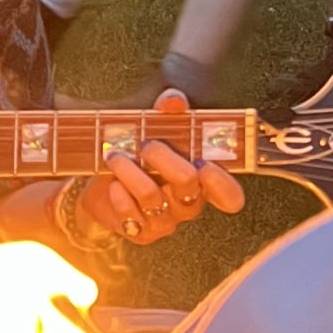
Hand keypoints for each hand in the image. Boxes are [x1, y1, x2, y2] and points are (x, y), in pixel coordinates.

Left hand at [79, 92, 244, 243]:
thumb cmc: (139, 155)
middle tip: (146, 145)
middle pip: (188, 184)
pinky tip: (112, 183)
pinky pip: (132, 216)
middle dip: (164, 159)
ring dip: (131, 172)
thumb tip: (174, 100)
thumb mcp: (153, 129)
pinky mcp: (140, 232)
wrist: (102, 185)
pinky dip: (120, 197)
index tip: (205, 164)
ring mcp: (166, 221)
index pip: (230, 195)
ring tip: (115, 156)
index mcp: (202, 181)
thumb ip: (167, 113)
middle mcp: (189, 203)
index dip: (223, 184)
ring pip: (153, 197)